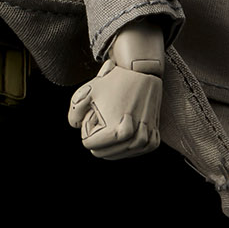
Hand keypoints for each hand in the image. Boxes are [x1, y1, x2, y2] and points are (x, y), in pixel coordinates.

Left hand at [66, 20, 164, 160]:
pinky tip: (123, 139)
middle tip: (100, 125)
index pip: (91, 146)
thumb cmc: (113, 82)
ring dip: (113, 147)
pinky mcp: (154, 138)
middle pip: (104, 154)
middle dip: (99, 141)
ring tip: (110, 132)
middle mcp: (133, 138)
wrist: (142, 72)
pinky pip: (138, 151)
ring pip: (122, 154)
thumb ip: (74, 114)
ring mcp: (146, 139)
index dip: (87, 134)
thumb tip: (76, 127)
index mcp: (116, 132)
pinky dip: (129, 148)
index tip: (92, 121)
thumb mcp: (86, 93)